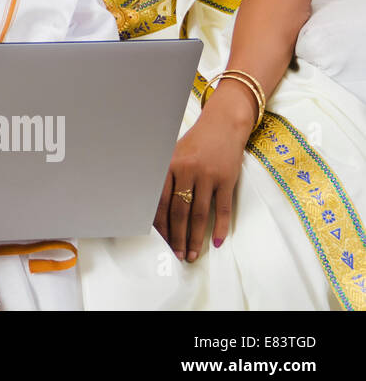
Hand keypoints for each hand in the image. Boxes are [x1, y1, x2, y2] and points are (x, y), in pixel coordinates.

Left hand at [154, 91, 249, 261]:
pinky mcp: (227, 179)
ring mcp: (209, 175)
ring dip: (195, 238)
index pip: (160, 201)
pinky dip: (220, 227)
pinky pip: (222, 209)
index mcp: (169, 165)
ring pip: (199, 214)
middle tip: (176, 255)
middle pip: (179, 211)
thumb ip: (164, 178)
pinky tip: (217, 241)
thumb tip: (154, 211)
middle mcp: (187, 170)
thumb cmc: (194, 143)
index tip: (160, 241)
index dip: (160, 224)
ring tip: (193, 254)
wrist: (223, 125)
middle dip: (177, 236)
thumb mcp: (173, 154)